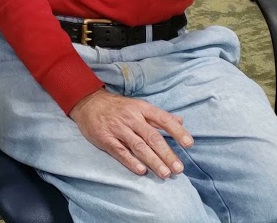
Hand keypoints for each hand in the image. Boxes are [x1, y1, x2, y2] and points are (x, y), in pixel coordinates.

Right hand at [69, 89, 193, 177]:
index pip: (163, 119)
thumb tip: (180, 120)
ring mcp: (118, 129)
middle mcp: (131, 118)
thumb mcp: (138, 105)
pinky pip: (121, 152)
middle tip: (179, 168)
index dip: (177, 131)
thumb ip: (158, 116)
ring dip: (153, 161)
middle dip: (167, 154)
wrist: (87, 102)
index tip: (189, 144)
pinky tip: (142, 171)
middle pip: (152, 137)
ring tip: (165, 173)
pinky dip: (131, 162)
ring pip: (139, 146)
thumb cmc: (117, 106)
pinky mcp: (106, 139)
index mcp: (141, 108)